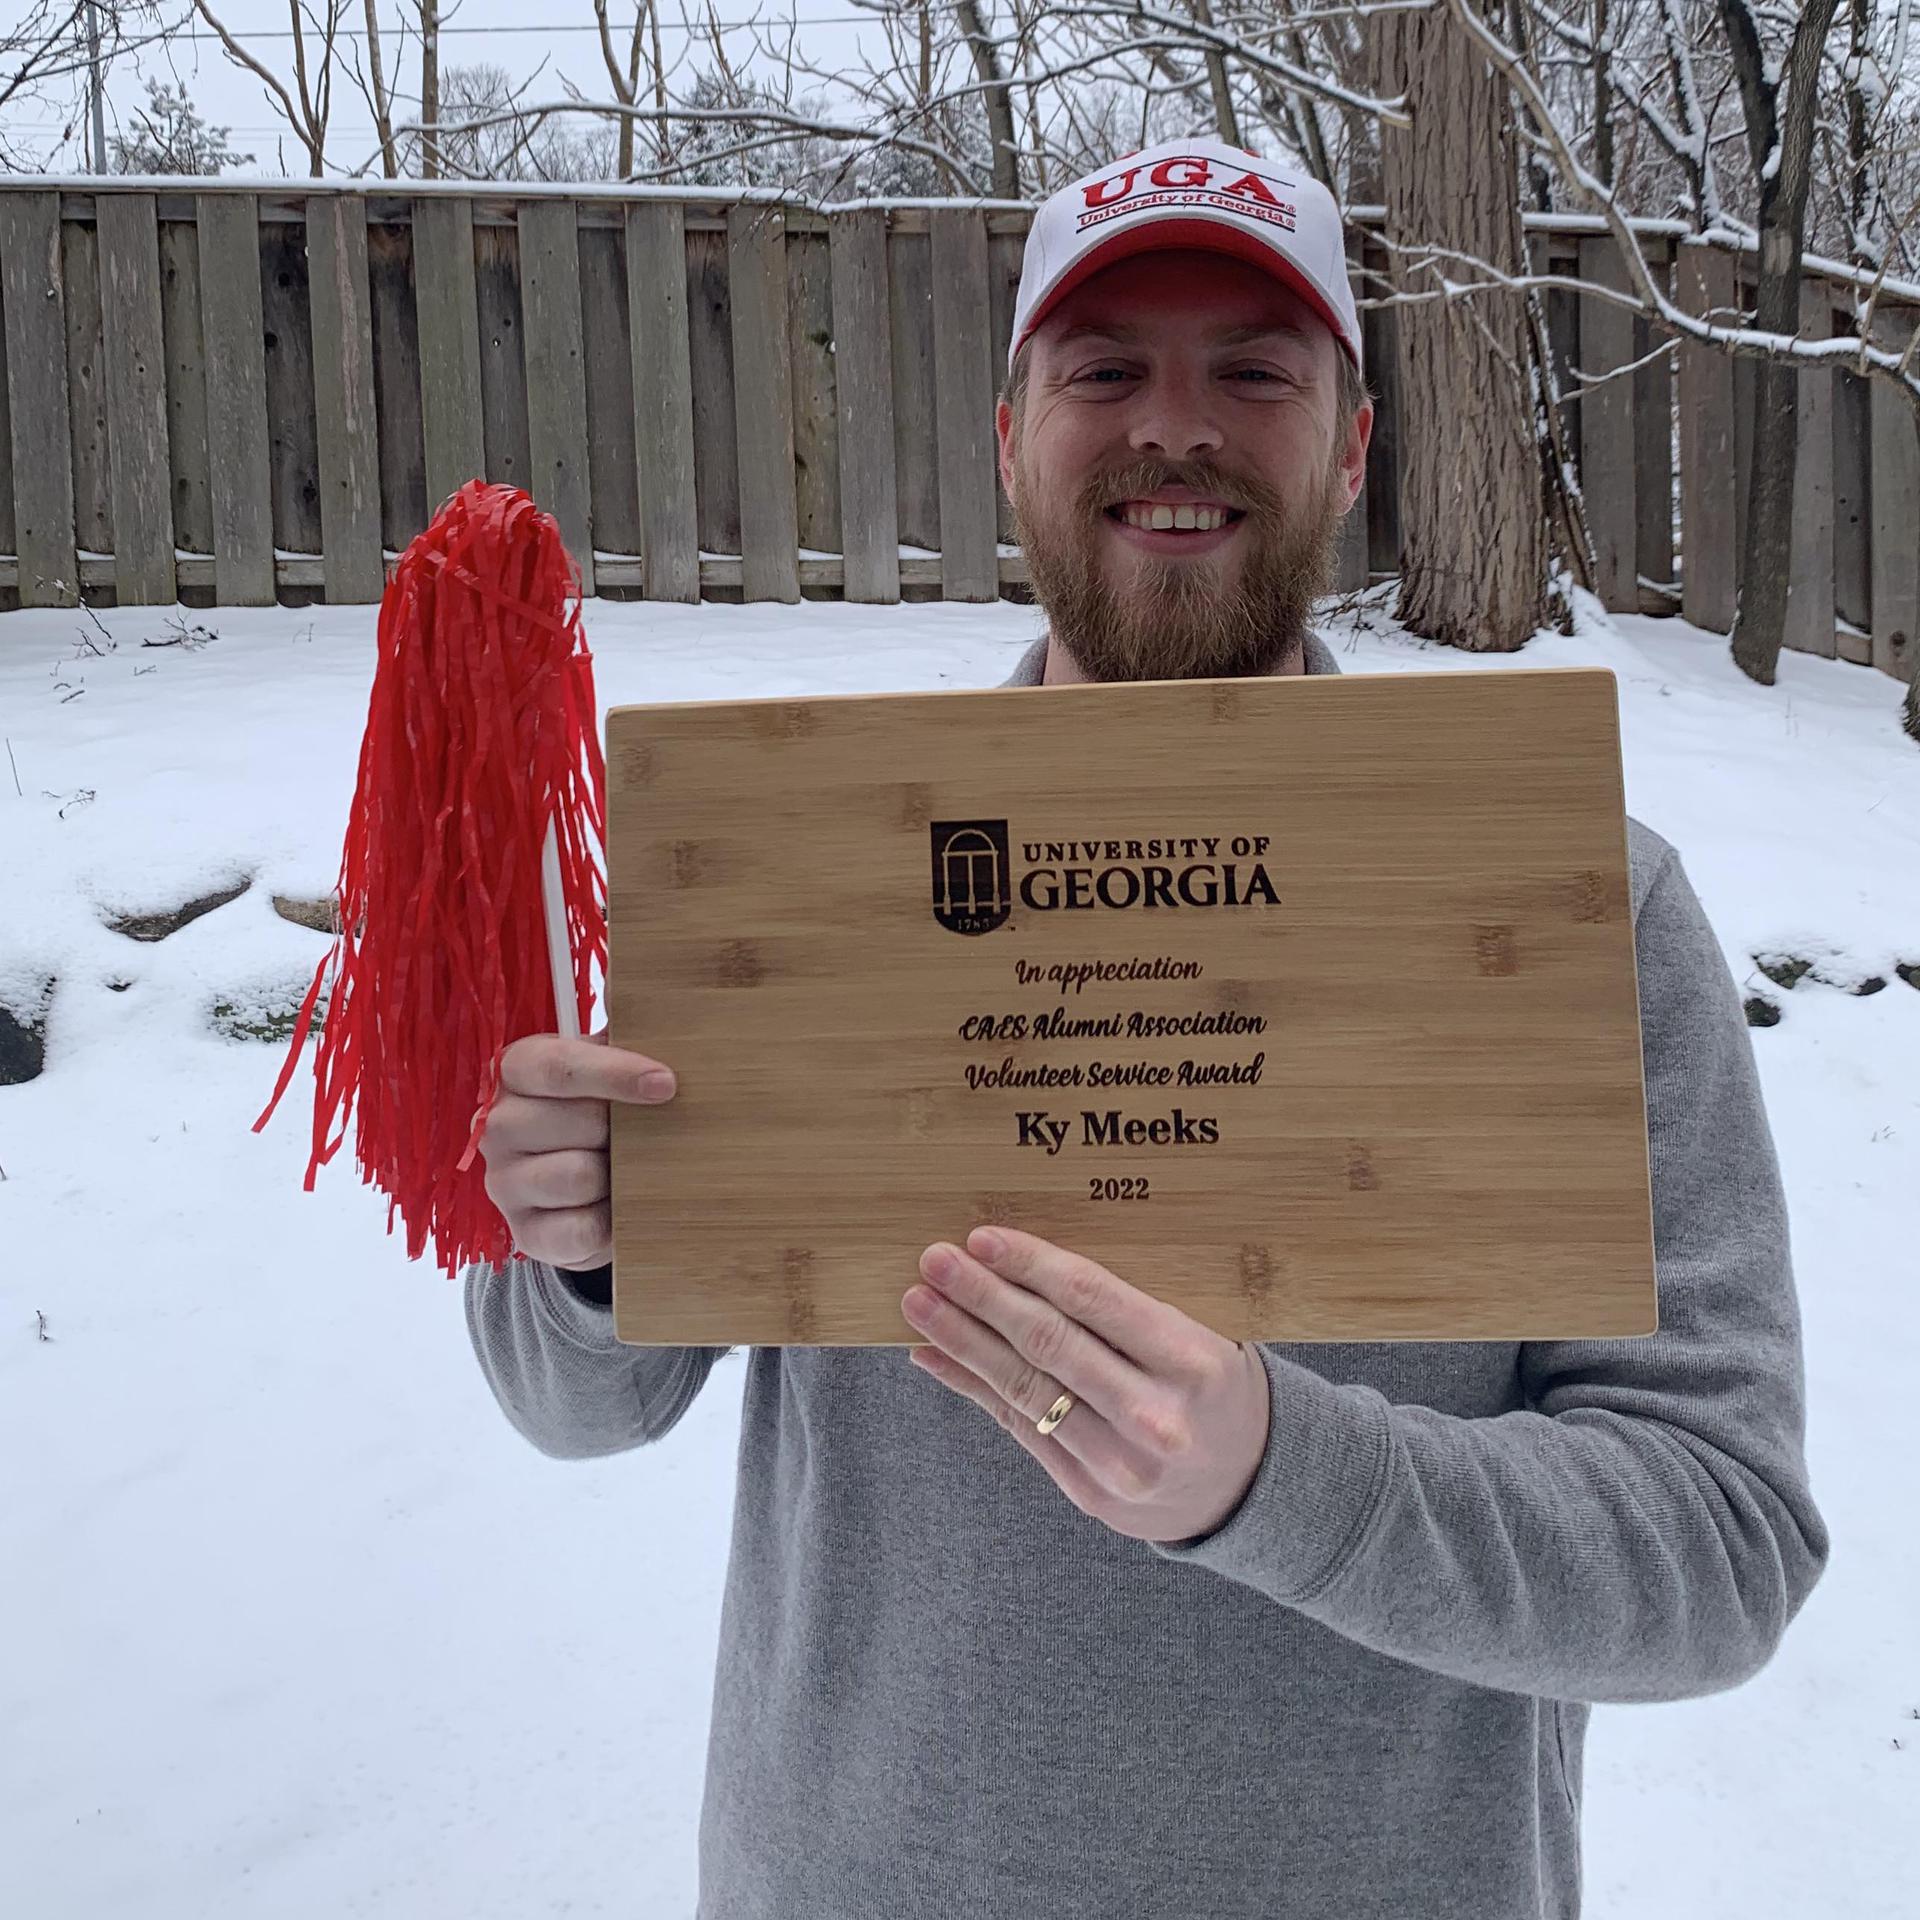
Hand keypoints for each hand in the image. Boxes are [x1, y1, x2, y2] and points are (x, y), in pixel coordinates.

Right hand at [474, 1026, 676, 1271]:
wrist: (595, 1193)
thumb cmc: (604, 1115)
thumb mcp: (610, 1067)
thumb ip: (620, 1027)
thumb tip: (631, 978)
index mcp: (516, 1070)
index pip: (557, 1066)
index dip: (614, 1073)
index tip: (666, 1084)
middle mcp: (498, 1123)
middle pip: (576, 1121)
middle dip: (621, 1130)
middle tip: (637, 1134)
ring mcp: (504, 1181)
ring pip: (576, 1175)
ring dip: (616, 1176)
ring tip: (625, 1171)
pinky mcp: (524, 1233)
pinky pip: (578, 1229)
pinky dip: (609, 1221)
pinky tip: (616, 1209)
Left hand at [901, 1227, 1271, 1545]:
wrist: (1248, 1484)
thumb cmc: (1208, 1386)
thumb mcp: (1190, 1335)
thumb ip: (1119, 1308)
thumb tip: (1021, 1263)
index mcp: (1190, 1359)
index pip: (1094, 1299)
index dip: (1030, 1265)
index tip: (982, 1237)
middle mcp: (1156, 1414)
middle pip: (1050, 1343)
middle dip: (983, 1297)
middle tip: (934, 1261)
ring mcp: (1121, 1462)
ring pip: (1024, 1388)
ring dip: (962, 1341)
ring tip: (920, 1304)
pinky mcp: (1091, 1493)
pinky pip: (1018, 1429)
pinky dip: (972, 1387)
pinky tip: (935, 1356)